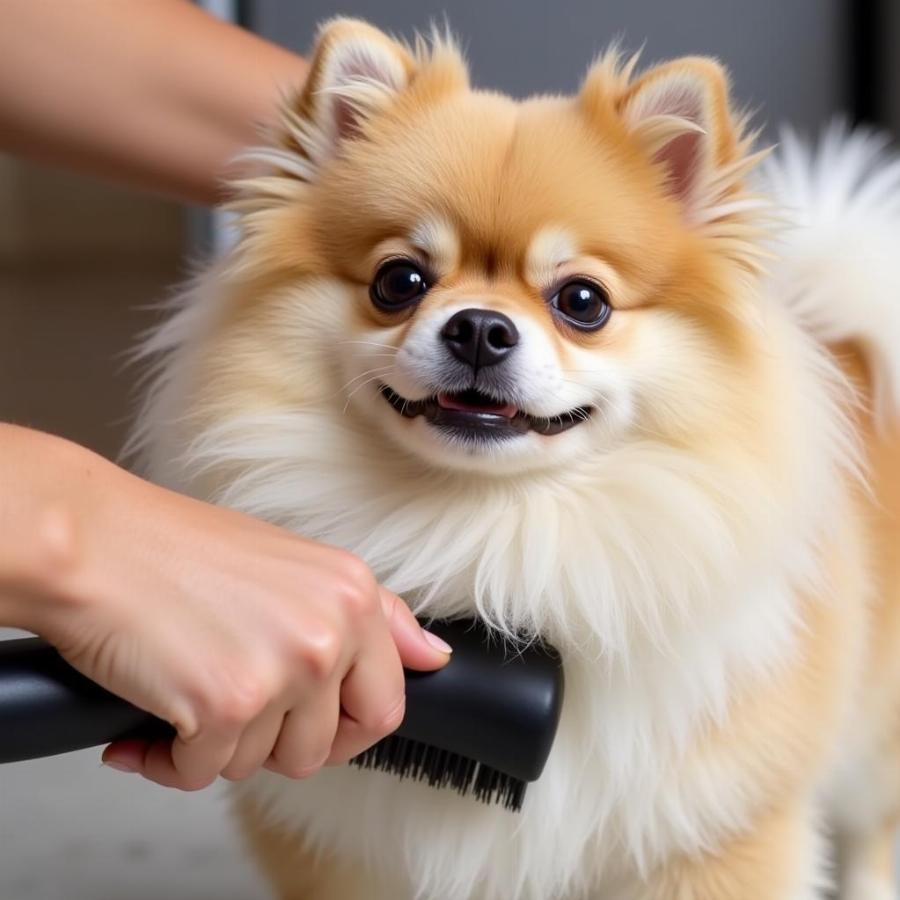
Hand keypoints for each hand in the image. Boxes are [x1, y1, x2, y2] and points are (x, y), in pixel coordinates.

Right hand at [1, 426, 449, 789]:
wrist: (94, 543)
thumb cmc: (178, 552)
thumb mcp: (296, 567)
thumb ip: (373, 616)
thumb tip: (433, 655)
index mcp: (353, 592)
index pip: (386, 700)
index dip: (343, 726)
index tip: (308, 722)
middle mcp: (331, 629)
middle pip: (325, 745)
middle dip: (275, 742)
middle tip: (233, 707)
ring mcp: (284, 669)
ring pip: (264, 763)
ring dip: (218, 745)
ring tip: (185, 692)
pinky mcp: (227, 705)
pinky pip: (205, 774)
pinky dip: (171, 758)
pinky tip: (152, 720)